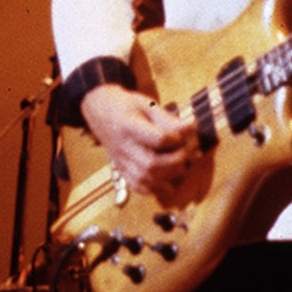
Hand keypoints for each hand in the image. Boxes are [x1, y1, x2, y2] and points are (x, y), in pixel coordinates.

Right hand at [80, 83, 197, 201]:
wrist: (100, 112)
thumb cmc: (126, 107)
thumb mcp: (147, 104)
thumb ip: (168, 119)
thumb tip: (191, 130)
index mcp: (129, 126)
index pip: (158, 139)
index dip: (177, 138)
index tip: (186, 131)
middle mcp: (123, 148)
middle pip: (152, 164)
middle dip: (177, 160)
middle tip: (187, 151)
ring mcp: (121, 162)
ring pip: (146, 179)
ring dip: (170, 175)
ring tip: (180, 164)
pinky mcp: (122, 171)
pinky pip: (140, 187)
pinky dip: (156, 188)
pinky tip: (167, 177)